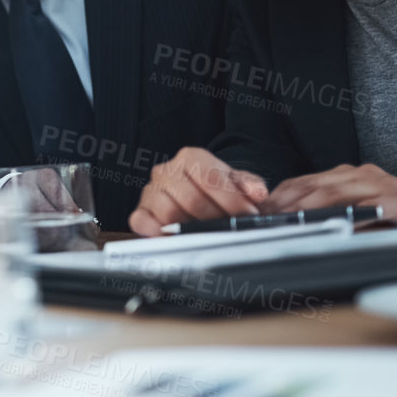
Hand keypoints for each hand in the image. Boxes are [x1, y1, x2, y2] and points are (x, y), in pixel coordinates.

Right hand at [130, 148, 268, 236]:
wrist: (201, 198)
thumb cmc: (218, 191)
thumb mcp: (238, 183)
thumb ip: (250, 185)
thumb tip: (257, 193)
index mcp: (190, 158)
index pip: (209, 177)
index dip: (231, 199)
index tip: (248, 214)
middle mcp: (166, 172)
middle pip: (191, 198)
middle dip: (215, 217)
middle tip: (231, 227)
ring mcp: (150, 193)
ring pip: (169, 213)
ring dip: (191, 228)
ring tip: (208, 234)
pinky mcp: (140, 213)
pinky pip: (142, 223)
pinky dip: (157, 232)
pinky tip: (174, 238)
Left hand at [260, 164, 396, 225]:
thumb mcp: (358, 218)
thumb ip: (332, 218)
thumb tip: (294, 230)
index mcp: (348, 177)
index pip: (304, 183)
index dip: (280, 197)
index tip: (260, 212)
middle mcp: (360, 175)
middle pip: (312, 186)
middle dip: (285, 203)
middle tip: (265, 220)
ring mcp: (378, 184)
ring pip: (332, 193)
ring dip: (305, 208)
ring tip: (285, 221)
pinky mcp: (396, 199)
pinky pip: (365, 207)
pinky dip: (343, 216)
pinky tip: (327, 224)